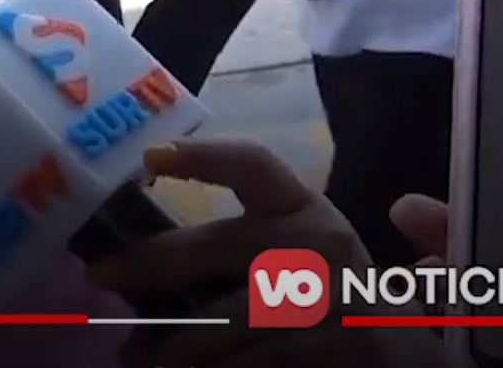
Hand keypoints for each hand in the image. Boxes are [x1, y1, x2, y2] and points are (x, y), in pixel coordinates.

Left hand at [89, 139, 449, 367]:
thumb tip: (146, 243)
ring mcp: (315, 304)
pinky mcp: (313, 354)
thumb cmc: (329, 289)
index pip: (252, 164)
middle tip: (100, 275)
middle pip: (210, 247)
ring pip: (215, 323)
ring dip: (164, 346)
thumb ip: (244, 236)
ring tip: (133, 356)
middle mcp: (311, 247)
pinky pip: (240, 366)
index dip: (202, 156)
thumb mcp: (301, 246)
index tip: (150, 157)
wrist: (403, 349)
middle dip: (146, 265)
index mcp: (303, 208)